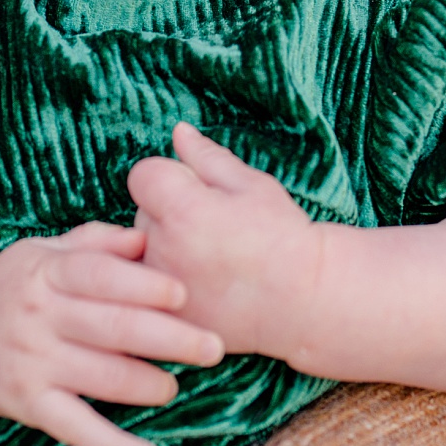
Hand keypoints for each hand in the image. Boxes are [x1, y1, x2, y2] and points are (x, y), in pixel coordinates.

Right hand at [0, 223, 219, 445]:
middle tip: (213, 348)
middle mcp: (37, 316)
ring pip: (104, 379)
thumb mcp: (43, 253)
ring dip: (150, 385)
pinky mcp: (28, 404)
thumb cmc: (13, 288)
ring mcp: (32, 362)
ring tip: (173, 386)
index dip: (145, 285)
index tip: (185, 293)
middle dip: (170, 339)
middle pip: (114, 329)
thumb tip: (147, 235)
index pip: (99, 276)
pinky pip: (77, 429)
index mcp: (45, 273)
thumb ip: (96, 243)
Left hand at [127, 125, 321, 359]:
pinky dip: (163, 284)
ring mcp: (160, 287)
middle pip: (141, 213)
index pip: (144, 175)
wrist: (304, 302)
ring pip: (141, 252)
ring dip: (162, 250)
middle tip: (213, 234)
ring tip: (207, 261)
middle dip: (168, 215)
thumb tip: (178, 131)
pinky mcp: (162, 315)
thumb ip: (207, 157)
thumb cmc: (283, 238)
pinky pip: (146, 287)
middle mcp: (163, 249)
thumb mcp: (253, 186)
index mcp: (183, 210)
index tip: (199, 194)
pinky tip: (199, 285)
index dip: (171, 179)